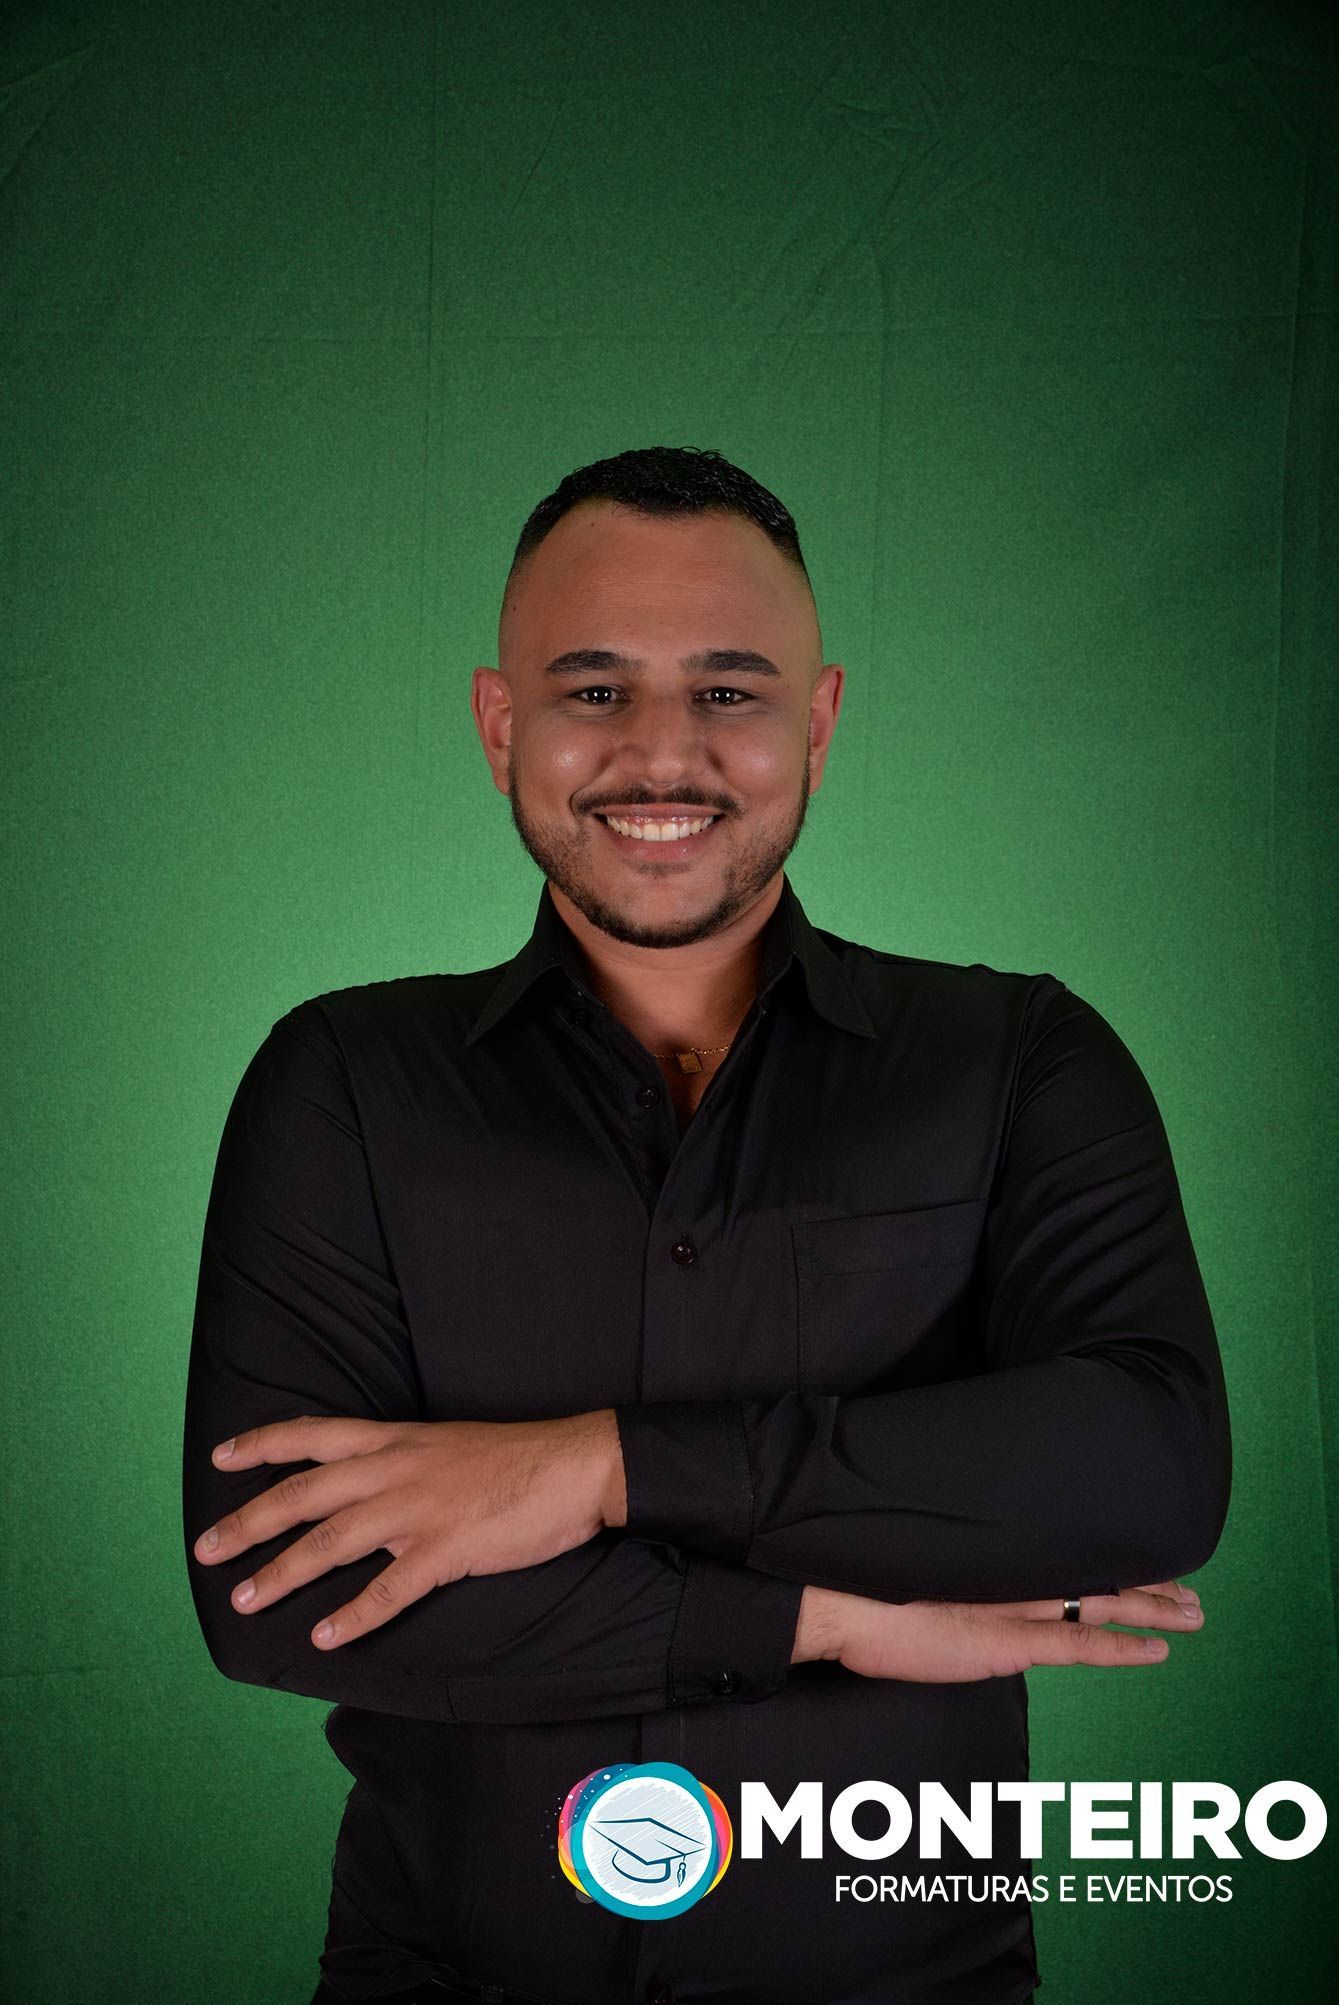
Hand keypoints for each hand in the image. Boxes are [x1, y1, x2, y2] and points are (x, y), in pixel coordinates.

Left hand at [192, 1409, 623, 1650]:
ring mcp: (420, 1510)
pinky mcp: (448, 1549)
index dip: (263, 1444)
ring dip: (283, 1572)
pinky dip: (354, 1615)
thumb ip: (404, 1462)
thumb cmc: (518, 1457)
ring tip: (246, 1599)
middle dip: (250, 1520)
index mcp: (397, 1440)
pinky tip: (325, 1637)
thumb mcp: (448, 1443)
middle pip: (305, 1492)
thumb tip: (369, 1486)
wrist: (578, 1465)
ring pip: (332, 1540)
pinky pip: (389, 1588)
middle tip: (206, 1548)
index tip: (221, 1457)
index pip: (314, 1434)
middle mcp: (396, 1470)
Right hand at [791, 1580, 1202, 1677]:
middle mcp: (1012, 1576)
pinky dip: (1121, 1648)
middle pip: (1096, 1575)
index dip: (1111, 1557)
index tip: (1145, 1554)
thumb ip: (952, 1569)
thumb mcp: (914, 1567)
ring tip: (1195, 1613)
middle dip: (1148, 1583)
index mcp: (993, 1557)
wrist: (835, 1599)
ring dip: (1153, 1607)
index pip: (1068, 1554)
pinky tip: (1159, 1649)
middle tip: (1191, 1588)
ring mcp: (1013, 1607)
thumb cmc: (861, 1585)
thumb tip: (964, 1568)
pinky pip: (1079, 1647)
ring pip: (1101, 1603)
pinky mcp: (1007, 1643)